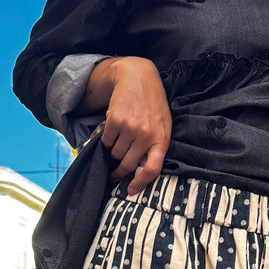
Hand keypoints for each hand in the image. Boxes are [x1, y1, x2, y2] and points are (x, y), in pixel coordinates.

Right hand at [98, 56, 171, 194]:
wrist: (138, 77)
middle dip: (119, 172)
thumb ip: (155, 147)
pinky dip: (107, 141)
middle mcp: (146, 135)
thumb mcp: (162, 126)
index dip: (140, 183)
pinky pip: (107, 142)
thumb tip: (139, 169)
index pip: (152, 169)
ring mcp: (130, 128)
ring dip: (115, 152)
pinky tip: (114, 130)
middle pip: (129, 165)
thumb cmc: (153, 106)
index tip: (130, 190)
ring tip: (120, 140)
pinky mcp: (115, 120)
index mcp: (162, 139)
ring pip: (116, 154)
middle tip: (115, 174)